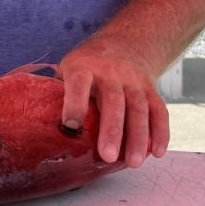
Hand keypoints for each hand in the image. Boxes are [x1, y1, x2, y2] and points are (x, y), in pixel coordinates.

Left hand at [57, 38, 168, 167]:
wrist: (122, 43)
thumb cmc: (86, 66)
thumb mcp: (68, 69)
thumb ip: (59, 94)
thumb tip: (44, 131)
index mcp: (84, 67)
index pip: (80, 82)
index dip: (75, 102)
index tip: (70, 126)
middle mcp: (112, 72)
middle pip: (114, 101)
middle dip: (112, 130)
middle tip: (107, 156)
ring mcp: (134, 80)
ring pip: (139, 108)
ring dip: (138, 137)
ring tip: (133, 162)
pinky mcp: (151, 89)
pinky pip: (158, 110)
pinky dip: (160, 132)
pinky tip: (157, 152)